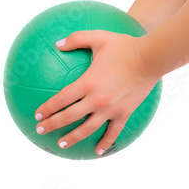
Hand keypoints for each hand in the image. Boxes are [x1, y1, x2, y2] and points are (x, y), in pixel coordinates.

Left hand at [33, 29, 156, 154]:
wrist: (150, 58)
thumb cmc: (125, 46)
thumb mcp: (99, 37)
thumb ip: (77, 39)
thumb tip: (57, 44)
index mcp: (88, 82)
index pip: (61, 99)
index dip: (47, 108)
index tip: (37, 114)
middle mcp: (97, 99)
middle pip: (69, 117)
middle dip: (52, 125)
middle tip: (40, 130)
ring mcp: (111, 109)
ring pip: (87, 129)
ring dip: (72, 137)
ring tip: (62, 143)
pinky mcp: (124, 113)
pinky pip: (113, 132)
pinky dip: (105, 143)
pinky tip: (98, 150)